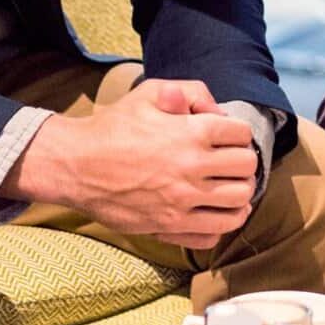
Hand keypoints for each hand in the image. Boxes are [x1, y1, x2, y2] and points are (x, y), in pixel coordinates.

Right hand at [0, 78, 257, 248]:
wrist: (76, 165)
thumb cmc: (113, 126)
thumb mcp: (150, 92)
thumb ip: (191, 91)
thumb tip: (217, 110)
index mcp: (192, 133)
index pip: (243, 135)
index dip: (237, 133)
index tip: (227, 137)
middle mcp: (192, 168)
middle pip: (247, 169)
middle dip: (243, 163)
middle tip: (231, 162)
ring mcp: (182, 201)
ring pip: (239, 204)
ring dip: (240, 195)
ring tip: (229, 188)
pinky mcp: (170, 227)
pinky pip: (214, 233)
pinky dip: (220, 223)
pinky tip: (212, 211)